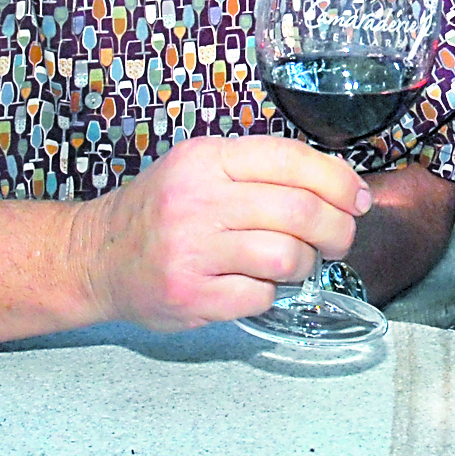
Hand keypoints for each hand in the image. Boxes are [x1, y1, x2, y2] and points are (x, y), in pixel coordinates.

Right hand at [72, 135, 370, 329]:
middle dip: (337, 230)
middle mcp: (198, 200)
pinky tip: (257, 285)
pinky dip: (272, 293)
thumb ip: (261, 170)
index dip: (338, 180)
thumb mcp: (201, 167)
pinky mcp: (191, 296)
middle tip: (339, 240)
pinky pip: (262, 296)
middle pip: (300, 213)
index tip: (357, 199)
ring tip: (296, 264)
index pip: (291, 159)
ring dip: (307, 264)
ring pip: (288, 257)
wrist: (97, 255)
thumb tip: (341, 186)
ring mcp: (192, 251)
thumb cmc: (161, 210)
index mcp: (206, 159)